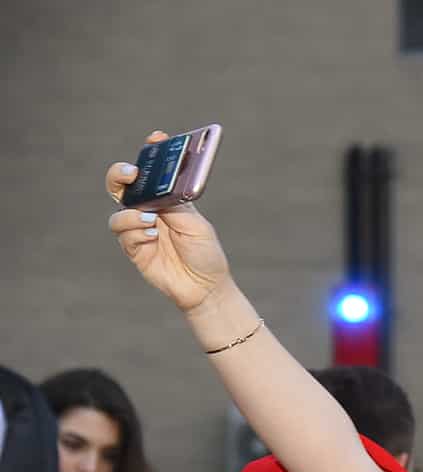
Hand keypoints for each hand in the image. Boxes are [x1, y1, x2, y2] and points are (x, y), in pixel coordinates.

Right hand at [105, 131, 233, 312]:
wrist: (205, 286)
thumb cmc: (205, 252)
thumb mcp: (196, 224)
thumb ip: (175, 206)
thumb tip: (156, 191)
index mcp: (167, 199)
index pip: (153, 171)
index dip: (151, 152)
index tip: (156, 138)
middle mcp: (149, 210)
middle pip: (122, 186)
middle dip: (120, 175)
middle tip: (131, 173)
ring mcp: (139, 229)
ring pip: (119, 211)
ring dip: (131, 214)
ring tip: (151, 221)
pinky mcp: (134, 248)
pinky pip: (123, 234)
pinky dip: (135, 232)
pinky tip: (151, 237)